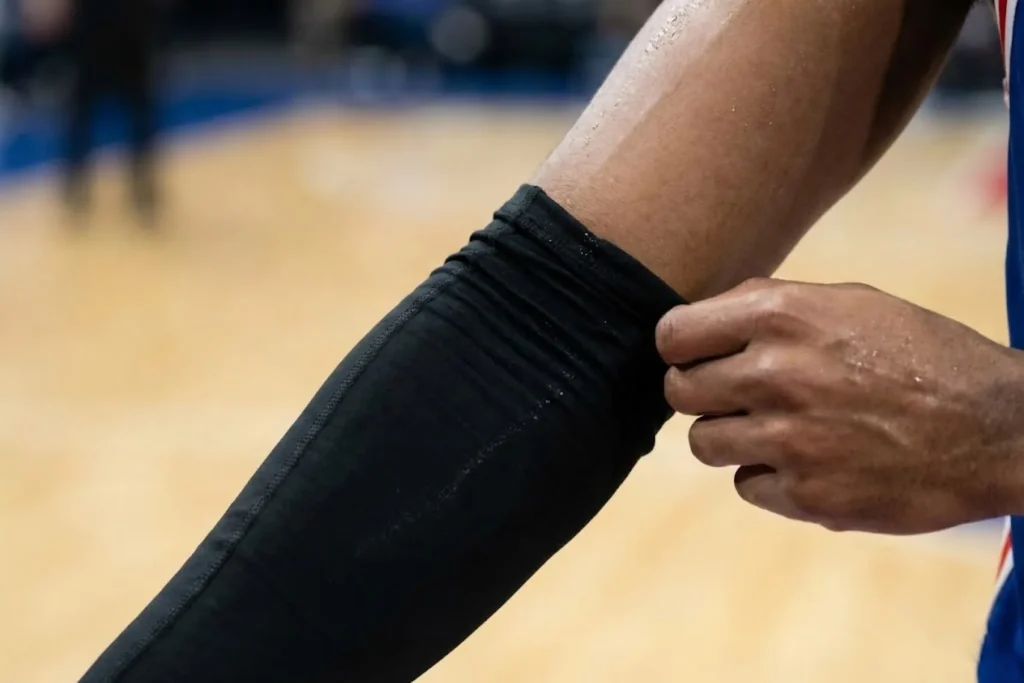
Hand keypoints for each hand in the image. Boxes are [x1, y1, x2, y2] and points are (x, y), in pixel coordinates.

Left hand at [656, 278, 1023, 533]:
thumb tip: (700, 326)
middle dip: (701, 394)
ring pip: (704, 443)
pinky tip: (811, 462)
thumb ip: (770, 309)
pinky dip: (770, 478)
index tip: (694, 357)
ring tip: (779, 429)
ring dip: (731, 438)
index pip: (673, 335)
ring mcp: (788, 439)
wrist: (998, 427)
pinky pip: (747, 486)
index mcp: (780, 315)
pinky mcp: (806, 496)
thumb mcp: (849, 303)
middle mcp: (774, 373)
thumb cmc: (921, 355)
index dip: (680, 348)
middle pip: (680, 391)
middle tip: (735, 397)